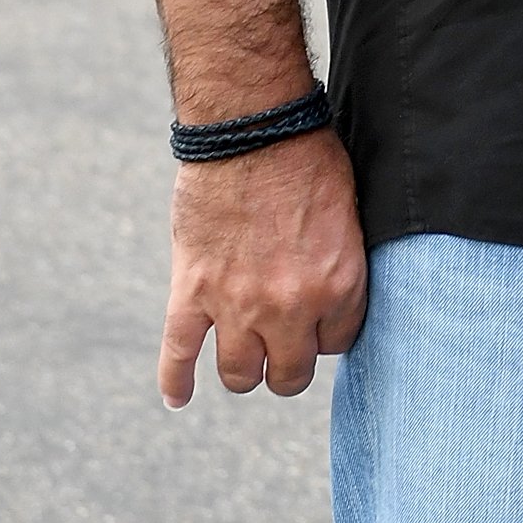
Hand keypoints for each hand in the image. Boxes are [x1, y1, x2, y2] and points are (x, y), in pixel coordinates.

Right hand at [160, 125, 368, 406]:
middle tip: (283, 347)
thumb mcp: (346, 214)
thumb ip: (337, 264)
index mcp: (338, 284)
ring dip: (244, 370)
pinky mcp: (192, 293)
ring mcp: (238, 305)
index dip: (325, 333)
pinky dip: (175, 380)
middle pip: (289, 374)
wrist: (252, 126)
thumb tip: (327, 295)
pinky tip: (179, 396)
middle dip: (288, 363)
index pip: (336, 344)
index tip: (317, 322)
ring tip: (245, 357)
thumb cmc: (307, 157)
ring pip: (240, 376)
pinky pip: (178, 355)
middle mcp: (291, 306)